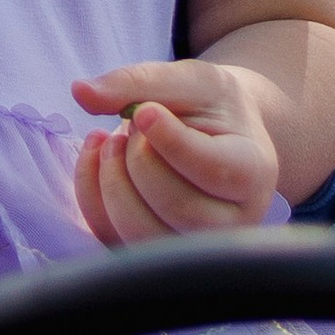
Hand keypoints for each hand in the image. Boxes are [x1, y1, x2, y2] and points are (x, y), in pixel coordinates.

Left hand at [69, 59, 285, 243]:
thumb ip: (139, 81)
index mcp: (254, 172)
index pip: (213, 170)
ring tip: (114, 141)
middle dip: (138, 159)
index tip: (143, 111)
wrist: (217, 135)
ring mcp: (195, 246)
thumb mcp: (188, 80)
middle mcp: (233, 222)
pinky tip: (98, 158)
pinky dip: (91, 194)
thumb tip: (80, 92)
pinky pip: (111, 239)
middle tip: (133, 125)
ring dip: (112, 180)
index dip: (169, 140)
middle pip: (176, 206)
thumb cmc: (208, 107)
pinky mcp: (156, 254)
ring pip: (141, 233)